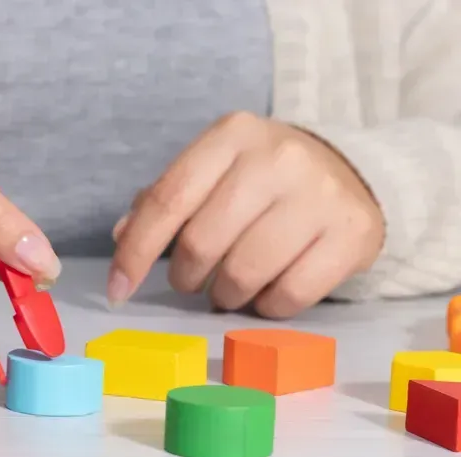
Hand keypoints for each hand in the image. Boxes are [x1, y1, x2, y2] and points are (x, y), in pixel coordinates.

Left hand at [110, 112, 384, 317]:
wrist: (350, 173)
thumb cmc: (262, 180)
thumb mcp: (213, 171)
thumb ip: (166, 199)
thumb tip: (122, 234)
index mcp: (232, 135)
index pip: (167, 200)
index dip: (135, 253)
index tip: (117, 291)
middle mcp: (278, 158)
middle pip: (201, 244)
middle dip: (186, 278)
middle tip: (194, 280)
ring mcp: (320, 195)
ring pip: (242, 275)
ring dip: (224, 296)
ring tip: (230, 287)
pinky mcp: (353, 234)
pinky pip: (288, 296)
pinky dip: (267, 307)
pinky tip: (268, 291)